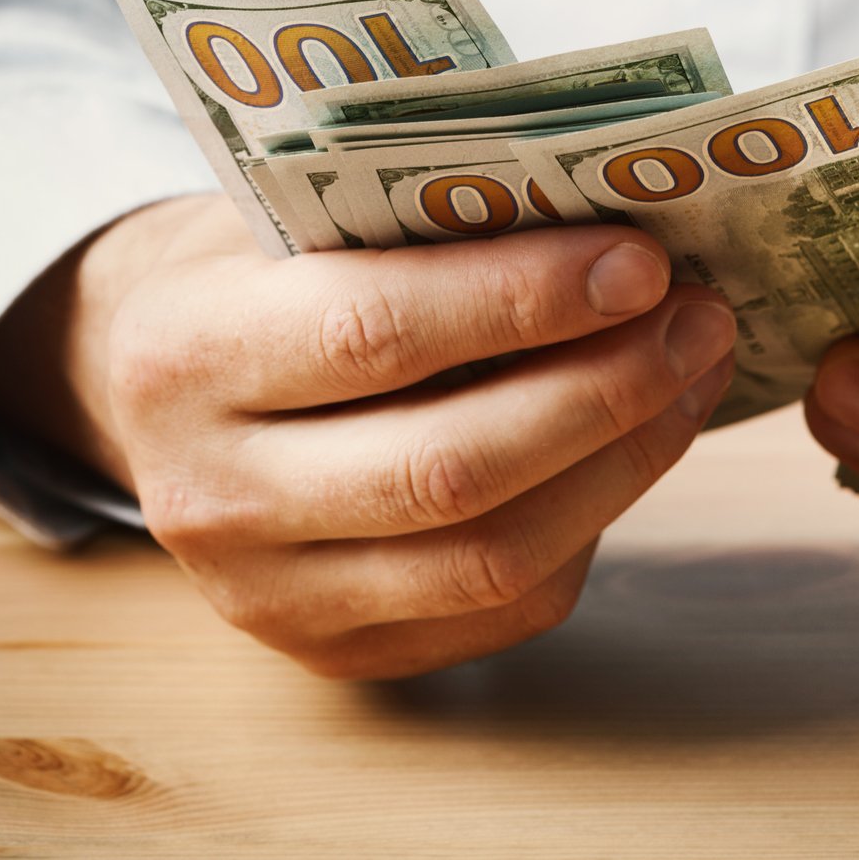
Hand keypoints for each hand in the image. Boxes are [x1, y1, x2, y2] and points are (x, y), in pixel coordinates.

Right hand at [0, 194, 737, 678]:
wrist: (159, 390)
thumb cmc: (263, 269)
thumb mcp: (297, 211)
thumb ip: (417, 212)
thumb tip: (613, 208)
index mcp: (186, 354)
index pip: (375, 332)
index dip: (523, 300)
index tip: (642, 260)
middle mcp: (210, 493)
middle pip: (447, 466)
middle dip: (602, 390)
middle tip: (699, 317)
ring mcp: (268, 595)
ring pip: (489, 555)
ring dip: (623, 462)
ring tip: (693, 372)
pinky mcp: (337, 651)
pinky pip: (499, 609)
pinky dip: (591, 523)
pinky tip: (638, 445)